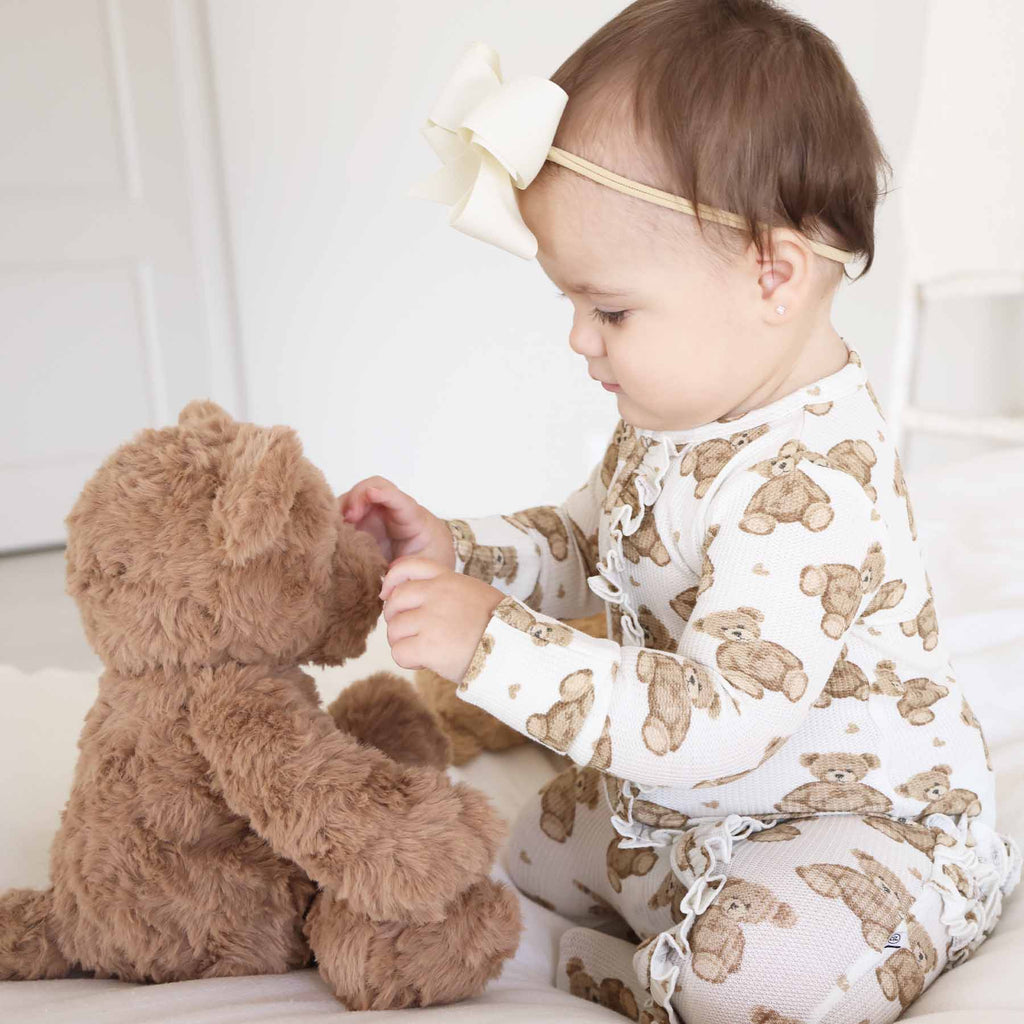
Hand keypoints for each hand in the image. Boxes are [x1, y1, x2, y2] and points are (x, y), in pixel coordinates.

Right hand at [339, 476, 454, 567]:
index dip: (385, 494)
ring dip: (343, 507)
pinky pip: (346, 512)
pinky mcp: (362, 521)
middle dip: (357, 498)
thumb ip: (410, 569)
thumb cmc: (429, 557)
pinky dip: (336, 518)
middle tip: (348, 518)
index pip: (400, 501)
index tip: (371, 493)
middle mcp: (392, 510)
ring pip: (355, 498)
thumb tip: (389, 577)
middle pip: (372, 488)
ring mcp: (376, 513)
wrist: (430, 554)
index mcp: (414, 519)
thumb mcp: (425, 566)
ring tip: (336, 526)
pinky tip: (332, 531)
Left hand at [380, 555, 503, 682]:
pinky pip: (399, 653)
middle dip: (396, 618)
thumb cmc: (498, 626)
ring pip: (394, 630)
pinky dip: (408, 660)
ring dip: (403, 642)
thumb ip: (446, 590)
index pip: (408, 566)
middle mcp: (436, 595)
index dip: (391, 580)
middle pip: (394, 601)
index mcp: (448, 579)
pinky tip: (425, 662)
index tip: (388, 594)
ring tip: (423, 649)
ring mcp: (431, 620)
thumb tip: (413, 595)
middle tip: (410, 632)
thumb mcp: (474, 593)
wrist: (515, 649)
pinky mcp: (428, 647)